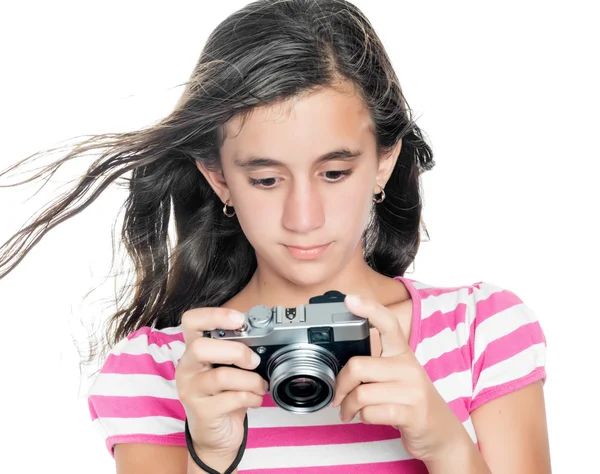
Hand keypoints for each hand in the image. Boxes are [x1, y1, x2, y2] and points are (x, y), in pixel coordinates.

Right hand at [175, 307, 267, 469]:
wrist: (215, 436)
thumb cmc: (223, 396)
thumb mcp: (227, 369)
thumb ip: (236, 351)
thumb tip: (263, 335)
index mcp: (193, 351)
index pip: (191, 321)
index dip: (215, 315)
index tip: (239, 320)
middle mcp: (187, 368)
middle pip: (200, 347)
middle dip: (235, 351)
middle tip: (253, 361)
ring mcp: (191, 391)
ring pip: (220, 376)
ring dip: (249, 380)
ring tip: (260, 385)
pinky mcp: (202, 412)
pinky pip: (231, 399)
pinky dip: (251, 398)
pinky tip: (255, 399)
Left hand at [331, 294, 467, 462]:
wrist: (442, 434)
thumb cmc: (412, 402)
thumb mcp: (398, 375)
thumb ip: (377, 362)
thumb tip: (343, 360)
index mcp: (403, 353)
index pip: (388, 323)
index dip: (368, 308)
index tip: (350, 299)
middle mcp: (408, 367)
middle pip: (358, 366)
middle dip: (340, 385)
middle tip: (338, 396)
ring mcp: (412, 390)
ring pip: (361, 393)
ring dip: (348, 407)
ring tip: (349, 412)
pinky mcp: (412, 414)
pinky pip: (371, 413)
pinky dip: (362, 418)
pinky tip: (365, 418)